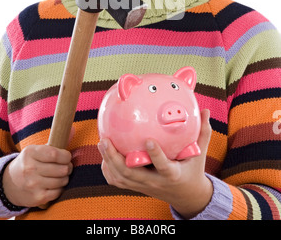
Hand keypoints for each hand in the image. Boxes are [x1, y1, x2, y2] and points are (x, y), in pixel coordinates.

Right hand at [3, 145, 72, 206]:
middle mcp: (30, 169)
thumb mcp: (36, 150)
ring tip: (61, 175)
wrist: (9, 184)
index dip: (66, 156)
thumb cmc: (29, 163)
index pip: (55, 154)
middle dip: (68, 167)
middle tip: (66, 166)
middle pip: (61, 169)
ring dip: (65, 178)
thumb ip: (55, 142)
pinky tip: (55, 185)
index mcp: (30, 153)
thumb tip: (73, 129)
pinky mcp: (37, 197)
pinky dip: (60, 188)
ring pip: (62, 181)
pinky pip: (58, 192)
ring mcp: (33, 184)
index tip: (67, 157)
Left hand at [98, 109, 212, 218]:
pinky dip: (109, 171)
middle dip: (115, 158)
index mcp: (173, 174)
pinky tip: (104, 156)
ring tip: (102, 143)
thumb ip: (202, 132)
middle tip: (105, 139)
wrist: (187, 196)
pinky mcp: (138, 188)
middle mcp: (156, 183)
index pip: (163, 166)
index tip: (148, 139)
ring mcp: (145, 187)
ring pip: (122, 179)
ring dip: (109, 162)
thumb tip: (205, 110)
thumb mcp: (199, 153)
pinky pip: (119, 183)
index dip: (156, 155)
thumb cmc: (193, 169)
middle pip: (132, 174)